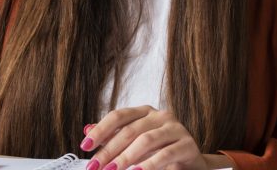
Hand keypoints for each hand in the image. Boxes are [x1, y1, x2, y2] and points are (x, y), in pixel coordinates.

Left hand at [80, 106, 224, 169]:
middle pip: (130, 130)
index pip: (119, 116)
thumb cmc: (160, 151)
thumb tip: (87, 129)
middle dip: (109, 150)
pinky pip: (165, 154)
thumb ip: (113, 136)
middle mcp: (160, 116)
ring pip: (146, 140)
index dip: (100, 130)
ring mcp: (175, 128)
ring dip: (126, 157)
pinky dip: (149, 164)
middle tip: (95, 166)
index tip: (85, 146)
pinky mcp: (187, 144)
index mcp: (145, 112)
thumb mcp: (135, 143)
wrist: (191, 164)